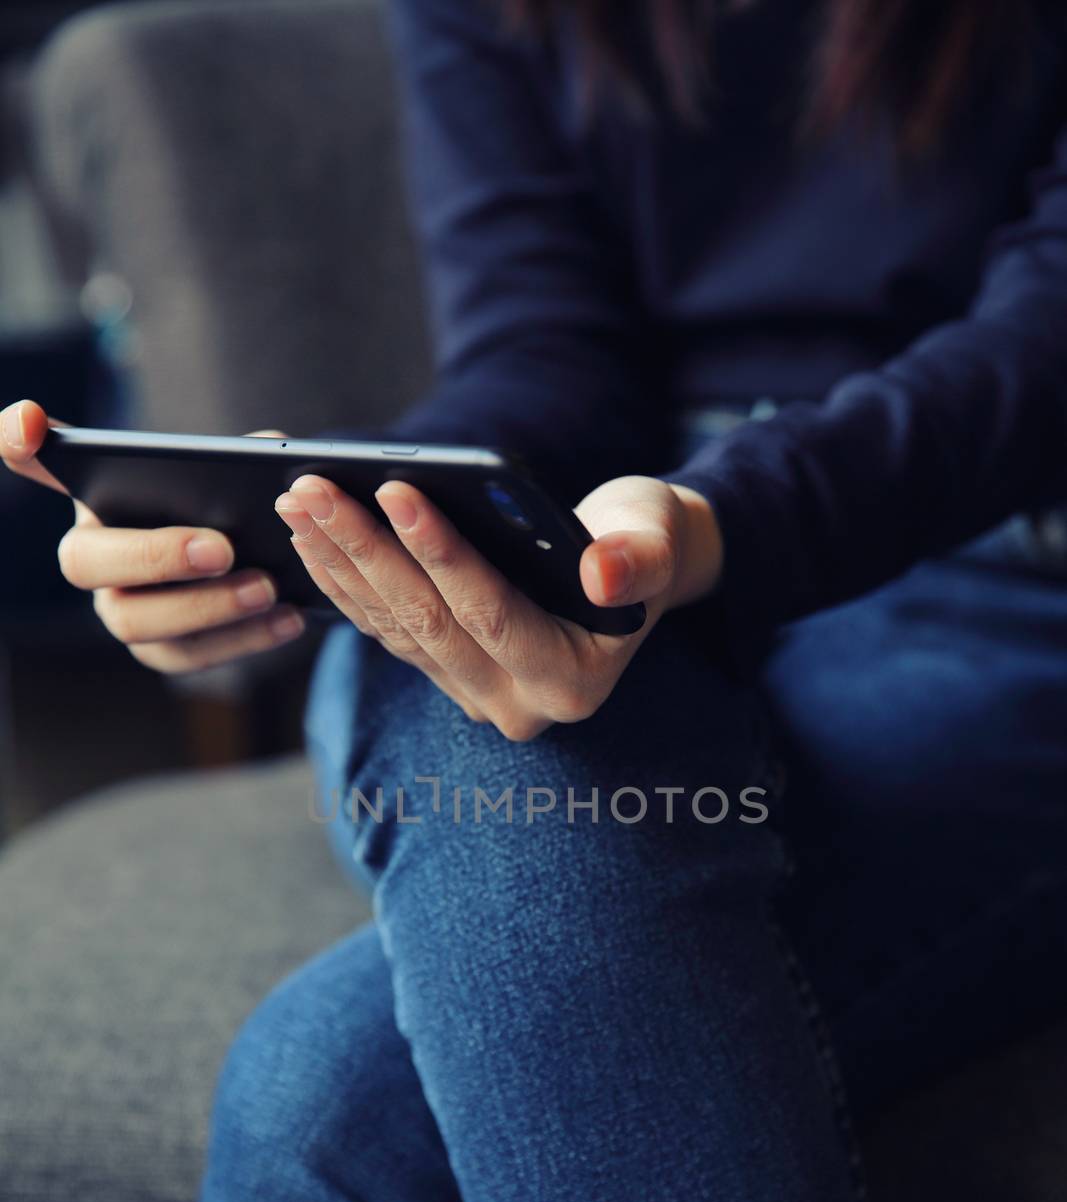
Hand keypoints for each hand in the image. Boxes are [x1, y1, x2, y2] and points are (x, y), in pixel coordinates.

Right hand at [1, 399, 304, 672]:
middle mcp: (90, 556)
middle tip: (222, 548)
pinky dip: (243, 640)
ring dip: (207, 608)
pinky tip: (289, 619)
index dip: (19, 441)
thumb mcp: (231, 469)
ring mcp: (117, 609)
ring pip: (137, 623)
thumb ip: (236, 452)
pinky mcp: (158, 649)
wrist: (259, 560)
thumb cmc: (228, 501)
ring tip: (268, 589)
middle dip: (156, 556)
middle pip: (88, 564)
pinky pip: (189, 656)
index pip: (32, 460)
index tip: (31, 423)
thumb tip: (271, 449)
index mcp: (93, 494)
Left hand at [277, 471, 722, 740]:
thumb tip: (602, 574)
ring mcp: (474, 695)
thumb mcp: (656, 538)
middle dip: (364, 551)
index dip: (440, 552)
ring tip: (296, 503)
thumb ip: (638, 560)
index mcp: (569, 681)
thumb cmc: (644, 540)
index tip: (394, 488)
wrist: (631, 567)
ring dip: (339, 562)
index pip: (489, 613)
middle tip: (310, 490)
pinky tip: (309, 537)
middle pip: (425, 623)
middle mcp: (516, 704)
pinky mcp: (445, 676)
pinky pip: (384, 631)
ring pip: (394, 628)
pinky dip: (344, 582)